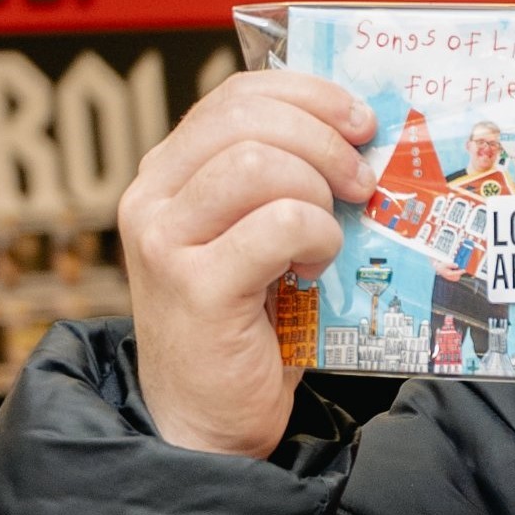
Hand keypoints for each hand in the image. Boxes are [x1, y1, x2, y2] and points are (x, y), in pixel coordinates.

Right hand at [118, 69, 370, 457]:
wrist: (210, 419)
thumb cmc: (250, 325)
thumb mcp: (259, 236)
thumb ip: (283, 182)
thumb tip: (361, 133)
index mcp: (169, 173)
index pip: (235, 95)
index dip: (307, 94)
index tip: (359, 121)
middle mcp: (152, 198)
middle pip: (248, 119)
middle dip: (324, 140)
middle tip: (362, 181)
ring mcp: (165, 241)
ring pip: (259, 164)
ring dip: (318, 192)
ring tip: (331, 232)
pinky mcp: (194, 286)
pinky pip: (277, 225)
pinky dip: (316, 237)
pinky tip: (316, 267)